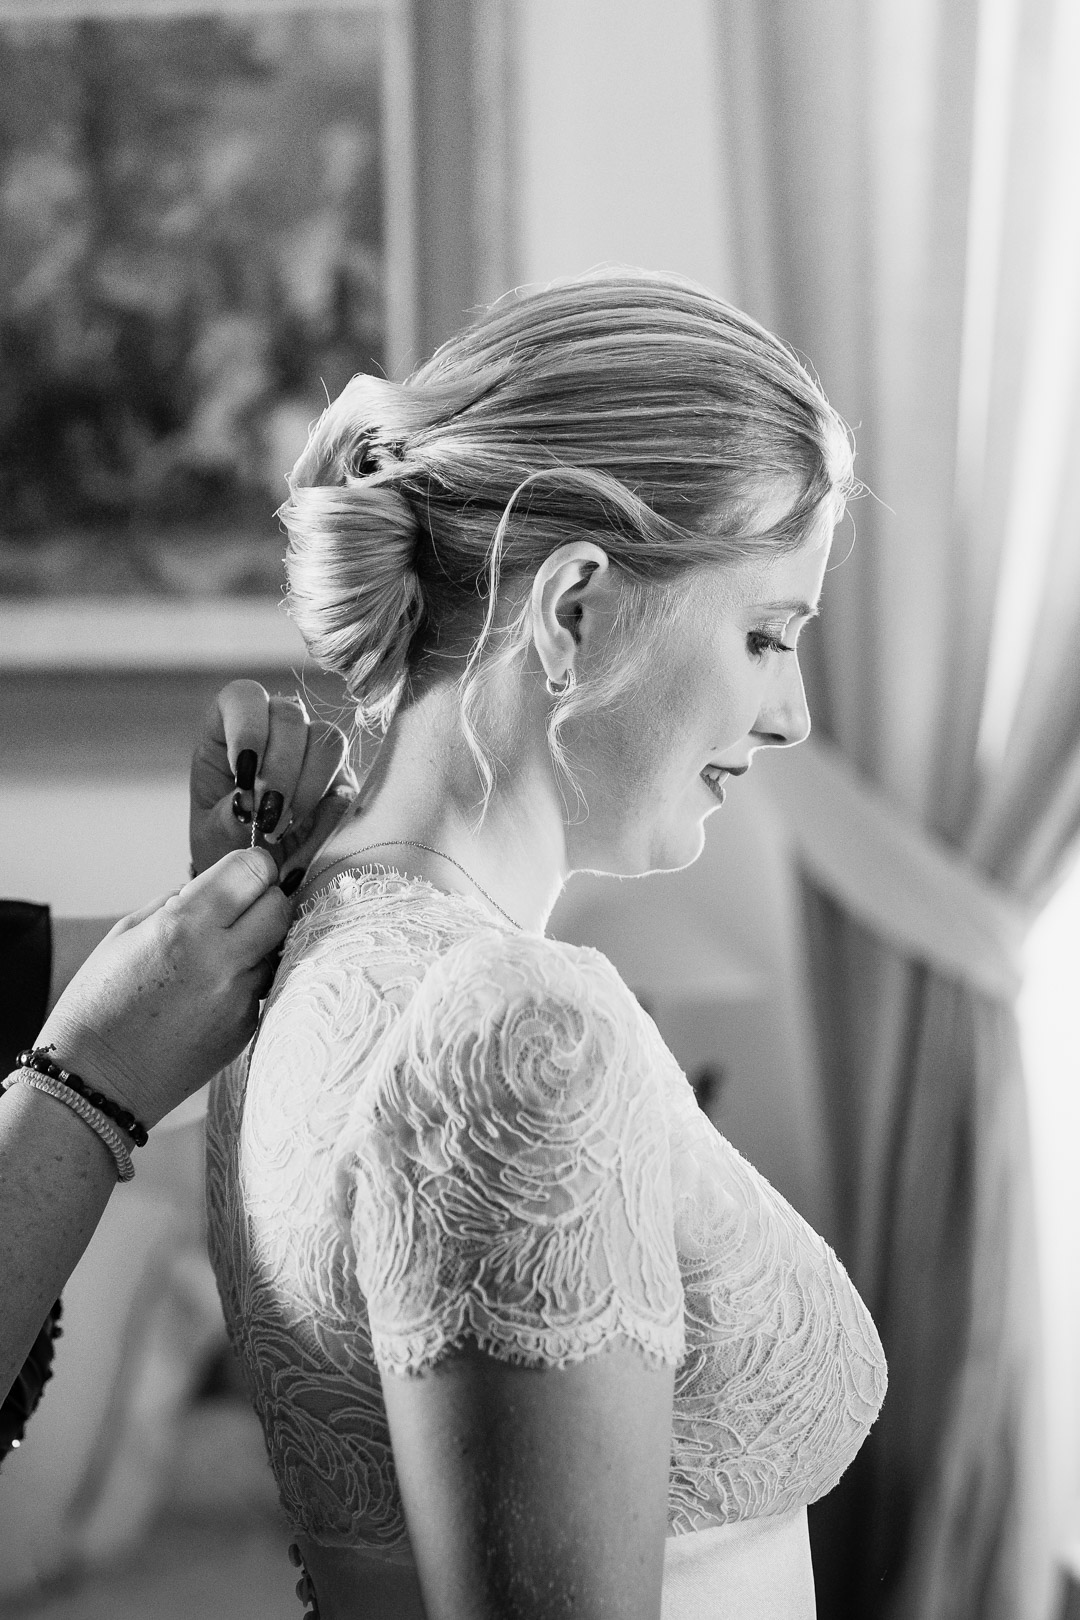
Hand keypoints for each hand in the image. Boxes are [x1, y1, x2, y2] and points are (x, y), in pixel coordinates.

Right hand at [34, 849, 290, 1126]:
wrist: (97, 1081)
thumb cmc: (100, 1002)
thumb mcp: (126, 933)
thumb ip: (180, 900)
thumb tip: (220, 882)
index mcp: (184, 927)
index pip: (254, 870)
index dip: (251, 865)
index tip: (242, 871)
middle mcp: (222, 961)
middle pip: (279, 905)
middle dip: (263, 898)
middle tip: (236, 909)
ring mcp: (240, 998)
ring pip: (277, 947)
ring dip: (258, 941)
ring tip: (218, 954)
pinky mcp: (247, 1027)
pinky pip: (263, 984)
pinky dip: (247, 978)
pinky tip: (211, 990)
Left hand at [190, 679, 356, 883]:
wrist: (254, 879)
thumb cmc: (223, 846)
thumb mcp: (212, 836)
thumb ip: (227, 819)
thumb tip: (252, 804)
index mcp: (229, 728)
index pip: (244, 696)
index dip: (248, 726)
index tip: (243, 774)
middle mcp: (275, 730)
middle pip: (291, 715)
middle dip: (279, 769)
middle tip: (264, 815)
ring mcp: (312, 752)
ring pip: (327, 741)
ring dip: (306, 787)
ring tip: (281, 829)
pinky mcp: (341, 782)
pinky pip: (346, 786)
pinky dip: (325, 818)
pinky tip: (302, 844)